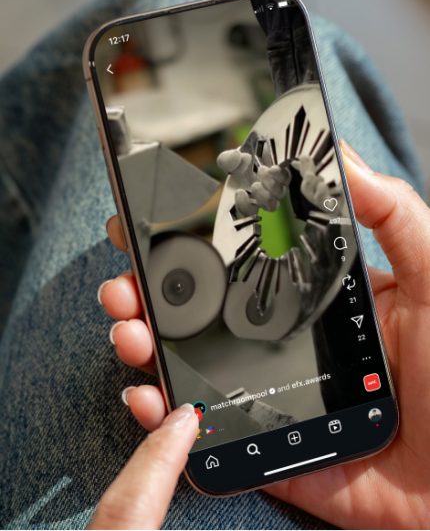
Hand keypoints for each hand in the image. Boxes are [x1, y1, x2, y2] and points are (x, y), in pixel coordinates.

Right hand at [98, 141, 429, 528]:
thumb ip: (392, 216)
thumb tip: (343, 155)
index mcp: (307, 298)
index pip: (235, 263)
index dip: (185, 245)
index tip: (145, 224)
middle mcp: (274, 340)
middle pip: (195, 312)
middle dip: (146, 293)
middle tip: (124, 283)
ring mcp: (260, 392)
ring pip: (184, 364)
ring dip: (143, 344)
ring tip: (130, 331)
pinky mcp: (257, 443)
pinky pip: (198, 430)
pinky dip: (162, 414)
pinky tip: (147, 394)